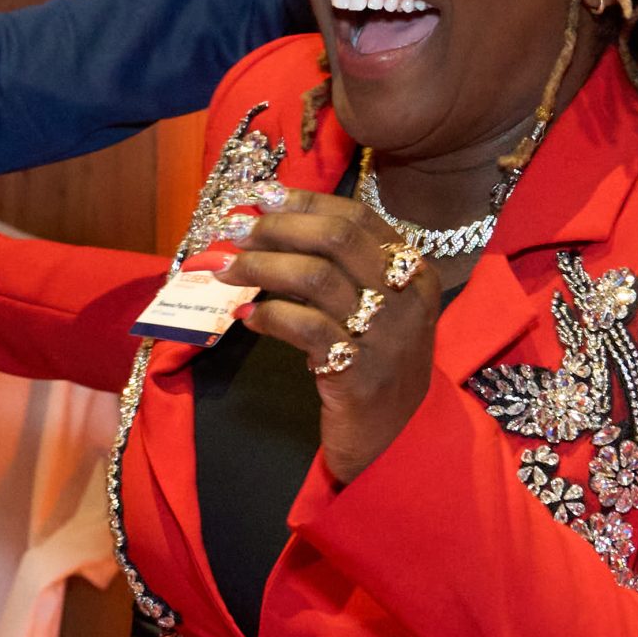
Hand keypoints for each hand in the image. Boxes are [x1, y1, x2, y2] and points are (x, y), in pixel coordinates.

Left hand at [219, 188, 439, 481]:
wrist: (395, 439)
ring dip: (260, 267)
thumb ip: (337, 270)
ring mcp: (386, 335)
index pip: (356, 217)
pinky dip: (269, 315)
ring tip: (225, 269)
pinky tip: (246, 315)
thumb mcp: (373, 309)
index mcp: (413, 272)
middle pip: (335, 238)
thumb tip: (268, 230)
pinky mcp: (358, 372)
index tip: (261, 197)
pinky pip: (305, 328)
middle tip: (234, 229)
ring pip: (315, 277)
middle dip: (277, 227)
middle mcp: (406, 297)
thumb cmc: (375, 365)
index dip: (304, 202)